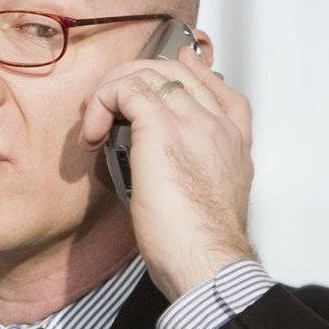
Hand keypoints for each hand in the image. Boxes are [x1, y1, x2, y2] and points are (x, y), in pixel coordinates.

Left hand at [79, 43, 256, 300]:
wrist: (207, 260)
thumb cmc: (200, 244)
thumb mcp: (204, 200)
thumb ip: (191, 172)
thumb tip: (160, 167)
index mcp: (233, 143)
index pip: (216, 87)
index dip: (190, 71)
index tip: (171, 67)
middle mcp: (216, 125)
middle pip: (176, 71)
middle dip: (135, 78)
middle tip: (109, 103)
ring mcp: (191, 123)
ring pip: (149, 73)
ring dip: (115, 89)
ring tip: (98, 122)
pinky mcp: (161, 130)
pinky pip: (126, 90)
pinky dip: (103, 102)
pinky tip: (94, 132)